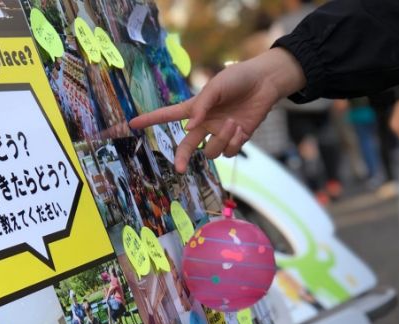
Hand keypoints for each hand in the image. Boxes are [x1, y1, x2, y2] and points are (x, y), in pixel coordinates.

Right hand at [129, 48, 305, 171]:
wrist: (265, 83)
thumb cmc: (238, 79)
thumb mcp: (216, 87)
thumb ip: (201, 107)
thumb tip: (189, 129)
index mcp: (195, 109)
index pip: (168, 116)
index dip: (150, 120)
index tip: (132, 123)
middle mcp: (205, 125)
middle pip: (186, 146)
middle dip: (181, 157)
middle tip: (178, 168)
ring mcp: (220, 134)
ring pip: (211, 151)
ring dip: (222, 139)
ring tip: (233, 122)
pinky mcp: (236, 139)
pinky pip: (230, 151)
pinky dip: (235, 141)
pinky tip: (242, 128)